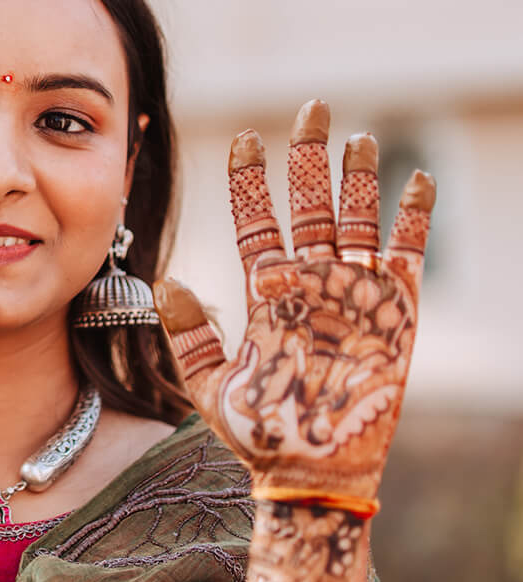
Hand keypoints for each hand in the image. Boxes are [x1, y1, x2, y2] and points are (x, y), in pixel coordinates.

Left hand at [154, 100, 434, 513]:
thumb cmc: (259, 435)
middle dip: (309, 156)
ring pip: (356, 218)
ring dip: (358, 177)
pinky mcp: (397, 312)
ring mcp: (355, 293)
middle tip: (311, 108)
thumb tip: (163, 279)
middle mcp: (310, 282)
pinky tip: (416, 179)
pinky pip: (408, 253)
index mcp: (267, 291)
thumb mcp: (208, 384)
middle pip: (309, 203)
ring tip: (357, 135)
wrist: (313, 473)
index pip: (256, 219)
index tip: (244, 137)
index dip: (251, 179)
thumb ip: (188, 332)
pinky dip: (414, 216)